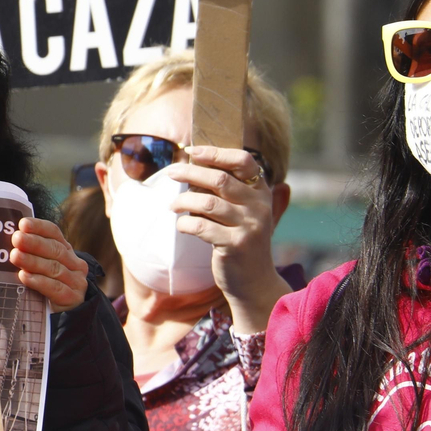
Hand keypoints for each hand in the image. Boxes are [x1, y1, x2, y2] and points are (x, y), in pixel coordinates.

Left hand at [10, 217, 88, 311]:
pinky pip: (55, 288)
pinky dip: (39, 281)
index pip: (54, 233)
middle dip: (34, 243)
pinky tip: (24, 277)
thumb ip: (30, 254)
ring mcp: (76, 281)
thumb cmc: (47, 286)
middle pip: (54, 249)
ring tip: (15, 256)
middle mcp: (74, 263)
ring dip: (33, 261)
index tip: (23, 224)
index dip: (39, 227)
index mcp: (66, 250)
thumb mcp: (41, 268)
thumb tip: (7, 239)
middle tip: (16, 238)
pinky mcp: (73, 298)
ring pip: (54, 268)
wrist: (68, 315)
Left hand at [163, 145, 289, 334]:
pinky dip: (185, 223)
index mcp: (260, 190)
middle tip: (170, 172)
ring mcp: (250, 225)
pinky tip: (182, 225)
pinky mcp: (236, 245)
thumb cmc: (238, 238)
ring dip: (183, 200)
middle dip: (190, 172)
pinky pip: (201, 226)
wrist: (253, 280)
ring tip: (173, 205)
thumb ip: (224, 190)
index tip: (191, 150)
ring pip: (207, 202)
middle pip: (219, 179)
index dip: (216, 152)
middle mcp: (259, 205)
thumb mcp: (240, 210)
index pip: (243, 160)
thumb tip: (190, 164)